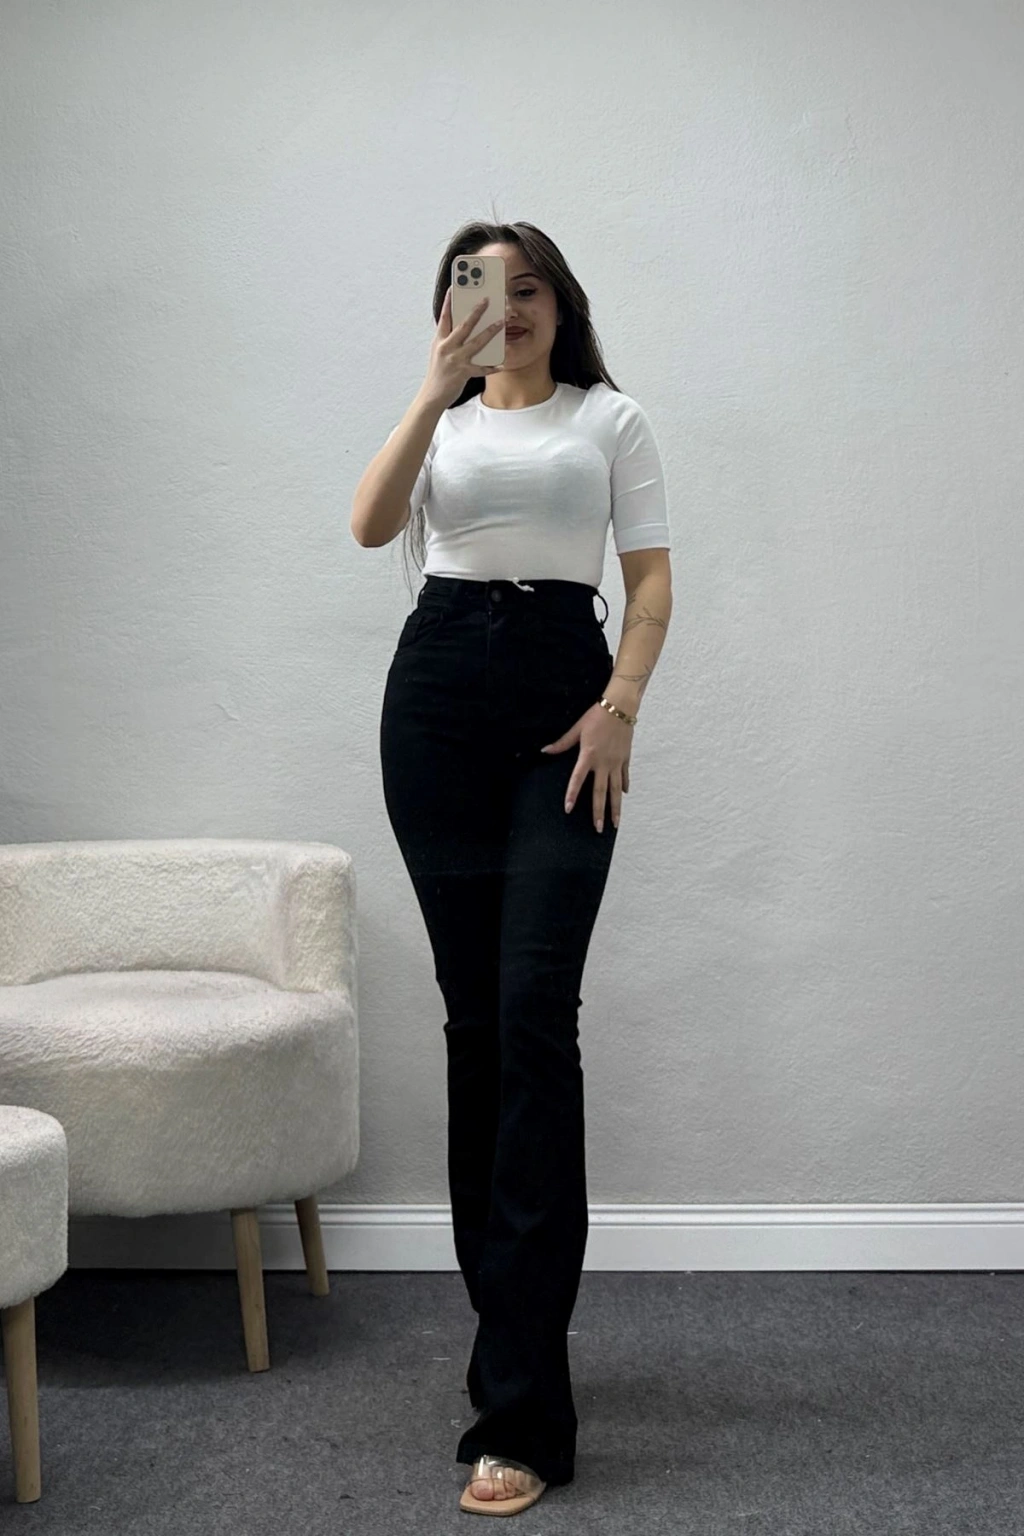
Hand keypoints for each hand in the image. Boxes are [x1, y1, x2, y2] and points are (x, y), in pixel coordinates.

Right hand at [421, 287, 505, 409]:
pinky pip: (482, 368)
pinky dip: (492, 367)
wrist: (432, 396)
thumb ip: (450, 340)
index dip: (449, 301)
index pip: (444, 317)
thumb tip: (466, 328)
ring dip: (491, 331)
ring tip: (501, 323)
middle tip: (487, 299)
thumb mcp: (439, 353)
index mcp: (439, 341)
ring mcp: (455, 360)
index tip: (455, 287)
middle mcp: (446, 348)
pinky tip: (501, 364)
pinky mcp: (463, 373)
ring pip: (476, 342)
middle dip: (476, 311)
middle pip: (464, 325)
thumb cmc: (438, 373)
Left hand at [541, 701, 632, 832]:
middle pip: (600, 792)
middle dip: (599, 812)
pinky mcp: (625, 758)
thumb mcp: (577, 729)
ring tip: (615, 823)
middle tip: (598, 828)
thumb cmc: (596, 716)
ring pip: (615, 790)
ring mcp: (616, 762)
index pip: (578, 779)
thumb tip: (545, 750)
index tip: (568, 809)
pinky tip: (623, 795)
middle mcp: (603, 763)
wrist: (620, 707)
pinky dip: (623, 786)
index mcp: (589, 755)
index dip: (572, 794)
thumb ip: (562, 743)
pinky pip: (624, 776)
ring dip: (615, 807)